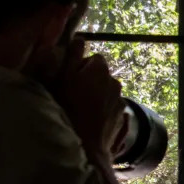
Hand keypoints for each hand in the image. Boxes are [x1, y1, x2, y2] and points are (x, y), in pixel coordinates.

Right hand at [50, 38, 126, 156]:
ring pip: (105, 93)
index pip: (93, 59)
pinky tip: (91, 121)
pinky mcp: (121, 117)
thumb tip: (79, 39)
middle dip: (89, 82)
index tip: (69, 79)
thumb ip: (72, 55)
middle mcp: (115, 82)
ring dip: (96, 97)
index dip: (80, 67)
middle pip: (100, 77)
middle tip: (73, 96)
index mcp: (100, 69)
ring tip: (82, 111)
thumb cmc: (68, 108)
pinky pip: (110, 109)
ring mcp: (120, 101)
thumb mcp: (62, 77)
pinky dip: (102, 111)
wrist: (86, 144)